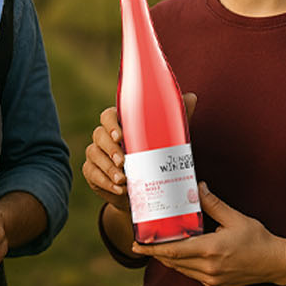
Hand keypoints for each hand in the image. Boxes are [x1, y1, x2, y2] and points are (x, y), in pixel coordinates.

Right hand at [81, 93, 196, 209]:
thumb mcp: (168, 138)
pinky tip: (118, 188)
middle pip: (98, 135)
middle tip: (124, 162)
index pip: (107, 116)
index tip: (121, 136)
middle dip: (110, 149)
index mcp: (119, 123)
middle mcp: (104, 136)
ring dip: (108, 168)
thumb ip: (177, 118)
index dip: (111, 125)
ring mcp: (96, 154)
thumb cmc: (156, 155)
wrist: (146, 188)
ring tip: (124, 180)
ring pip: (94, 155)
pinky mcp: (92, 172)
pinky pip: (92, 174)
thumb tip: (192, 97)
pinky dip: (105, 182)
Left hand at [134, 181, 282, 285]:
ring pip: (180, 270)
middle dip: (154, 253)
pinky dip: (181, 265)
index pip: (173, 251)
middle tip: (138, 244)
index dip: (152, 248)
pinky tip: (177, 255)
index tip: (136, 244)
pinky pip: (191, 275)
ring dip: (167, 260)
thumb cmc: (257, 239)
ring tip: (154, 247)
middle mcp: (208, 268)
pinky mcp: (215, 285)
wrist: (274, 263)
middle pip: (172, 262)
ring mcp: (211, 279)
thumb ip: (213, 204)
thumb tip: (198, 186)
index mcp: (211, 250)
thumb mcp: (235, 218)